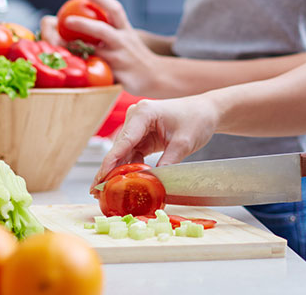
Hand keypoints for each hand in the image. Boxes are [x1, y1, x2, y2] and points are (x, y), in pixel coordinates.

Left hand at [41, 0, 166, 94]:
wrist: (156, 76)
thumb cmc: (134, 55)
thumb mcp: (127, 37)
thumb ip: (109, 28)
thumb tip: (79, 17)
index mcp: (125, 30)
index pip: (115, 9)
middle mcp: (124, 43)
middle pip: (102, 30)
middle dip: (82, 24)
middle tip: (65, 20)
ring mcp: (120, 61)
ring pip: (96, 54)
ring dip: (77, 49)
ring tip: (60, 44)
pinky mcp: (119, 78)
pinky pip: (97, 74)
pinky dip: (84, 70)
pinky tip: (68, 67)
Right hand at [92, 95, 219, 185]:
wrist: (207, 111)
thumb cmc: (197, 119)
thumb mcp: (184, 143)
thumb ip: (167, 163)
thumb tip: (153, 183)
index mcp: (143, 113)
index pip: (123, 141)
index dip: (109, 163)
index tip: (100, 180)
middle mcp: (136, 118)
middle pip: (118, 148)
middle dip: (108, 171)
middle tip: (98, 193)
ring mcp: (138, 126)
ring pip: (123, 154)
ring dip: (117, 172)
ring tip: (108, 193)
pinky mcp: (143, 135)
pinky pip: (132, 155)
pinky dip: (130, 169)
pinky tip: (126, 184)